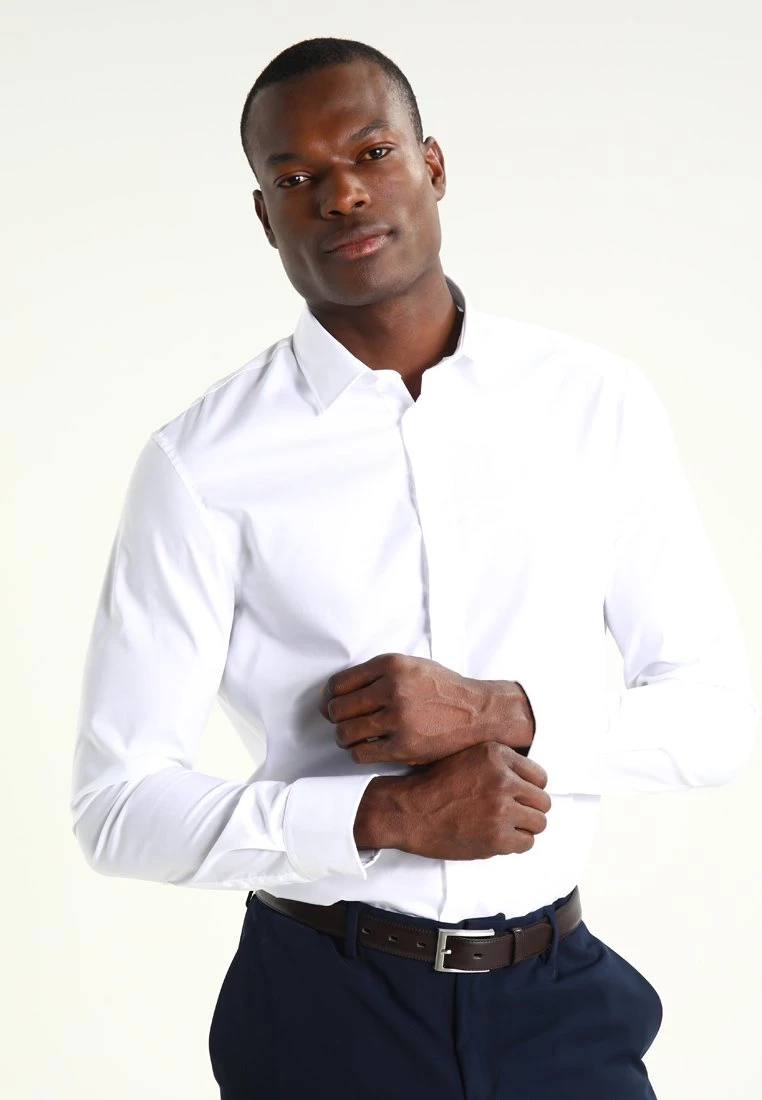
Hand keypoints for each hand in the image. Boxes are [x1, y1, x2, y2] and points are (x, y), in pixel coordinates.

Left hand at [319, 652, 533, 764]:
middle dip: (335, 718)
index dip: (329, 697)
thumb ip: (372, 675)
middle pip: (337, 709)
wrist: (476, 712)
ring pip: (345, 733)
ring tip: (352, 737)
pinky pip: (361, 754)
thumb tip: (327, 693)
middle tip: (342, 721)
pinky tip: (367, 748)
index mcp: (391, 665)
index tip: (332, 704)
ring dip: (343, 737)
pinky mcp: (404, 746)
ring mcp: (398, 718)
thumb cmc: (440, 689)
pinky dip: (357, 753)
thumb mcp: (409, 666)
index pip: (338, 683)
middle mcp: (393, 689)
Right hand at [355, 741, 550, 859]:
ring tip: (502, 828)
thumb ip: (497, 764)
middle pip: (543, 801)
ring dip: (523, 828)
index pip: (540, 776)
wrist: (407, 811)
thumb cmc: (432, 785)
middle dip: (529, 810)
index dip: (529, 790)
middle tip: (510, 816)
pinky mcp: (498, 836)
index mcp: (497, 755)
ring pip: (539, 823)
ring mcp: (502, 808)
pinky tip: (495, 839)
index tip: (517, 797)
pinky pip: (526, 843)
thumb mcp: (466, 757)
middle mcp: (503, 779)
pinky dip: (514, 845)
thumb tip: (526, 781)